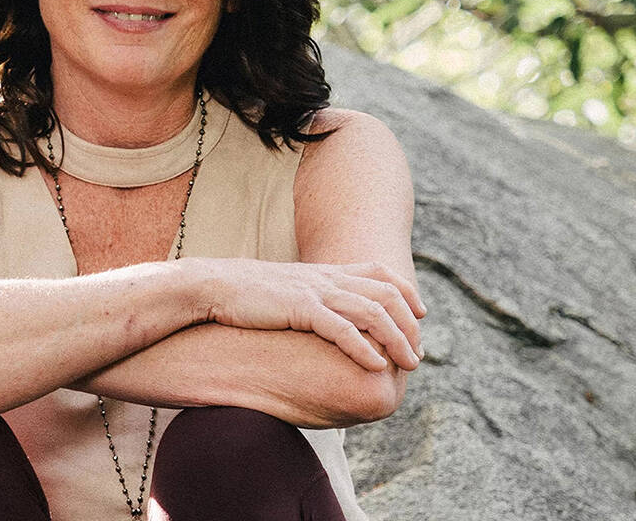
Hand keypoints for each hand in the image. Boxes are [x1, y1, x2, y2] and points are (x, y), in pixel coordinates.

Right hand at [202, 259, 425, 372]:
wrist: (213, 286)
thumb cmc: (245, 294)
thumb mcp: (287, 290)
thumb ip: (310, 297)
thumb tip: (322, 316)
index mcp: (325, 271)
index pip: (379, 272)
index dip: (406, 290)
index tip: (422, 313)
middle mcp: (326, 277)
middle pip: (386, 293)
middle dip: (410, 323)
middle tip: (419, 353)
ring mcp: (314, 291)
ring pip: (372, 311)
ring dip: (397, 338)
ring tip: (410, 363)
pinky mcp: (300, 308)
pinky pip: (341, 328)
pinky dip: (363, 347)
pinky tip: (376, 365)